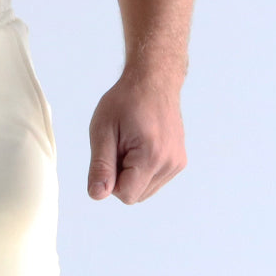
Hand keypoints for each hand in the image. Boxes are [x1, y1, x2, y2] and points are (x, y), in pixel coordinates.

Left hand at [86, 69, 186, 204]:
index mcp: (151, 157)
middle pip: (135, 196)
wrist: (154, 80)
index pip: (125, 195)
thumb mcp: (103, 131)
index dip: (111, 180)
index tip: (111, 153)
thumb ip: (100, 166)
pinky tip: (141, 146)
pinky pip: (153, 181)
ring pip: (143, 191)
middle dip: (121, 178)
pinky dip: (141, 171)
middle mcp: (170, 163)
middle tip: (120, 146)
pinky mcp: (179, 162)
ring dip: (131, 175)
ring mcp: (177, 163)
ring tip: (130, 144)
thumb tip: (97, 195)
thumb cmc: (125, 101)